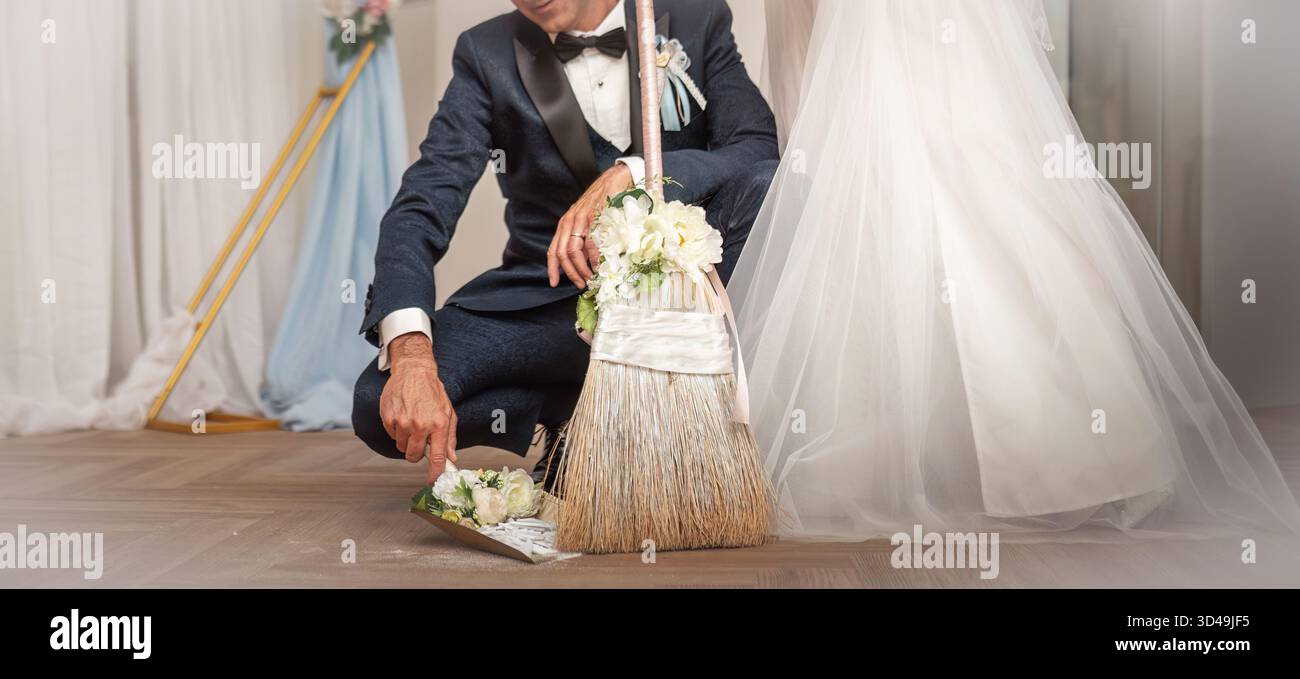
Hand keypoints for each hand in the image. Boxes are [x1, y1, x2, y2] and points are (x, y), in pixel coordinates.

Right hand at [380, 332, 457, 482]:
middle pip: (414, 456)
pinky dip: (397, 431)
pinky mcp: (388, 418)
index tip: (433, 482)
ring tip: (412, 423)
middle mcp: (420, 425)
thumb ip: (450, 438)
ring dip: (406, 441)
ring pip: (401, 447)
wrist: (413, 371)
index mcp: (438, 424)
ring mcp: (402, 422)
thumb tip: (452, 458)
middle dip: (417, 453)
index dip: (435, 474)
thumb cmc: (433, 393)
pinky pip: (392, 436)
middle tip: (420, 440)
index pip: (437, 457)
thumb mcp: (448, 413)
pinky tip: (402, 417)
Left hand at [548, 163, 632, 288]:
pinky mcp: (594, 217)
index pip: (553, 250)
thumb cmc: (601, 202)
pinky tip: (599, 265)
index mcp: (565, 224)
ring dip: (581, 268)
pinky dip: (594, 257)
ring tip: (590, 277)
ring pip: (573, 250)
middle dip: (570, 272)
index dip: (552, 268)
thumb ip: (583, 238)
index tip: (554, 283)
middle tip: (580, 284)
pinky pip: (591, 242)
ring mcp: (581, 219)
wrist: (613, 181)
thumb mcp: (587, 221)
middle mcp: (569, 222)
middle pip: (562, 253)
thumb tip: (585, 263)